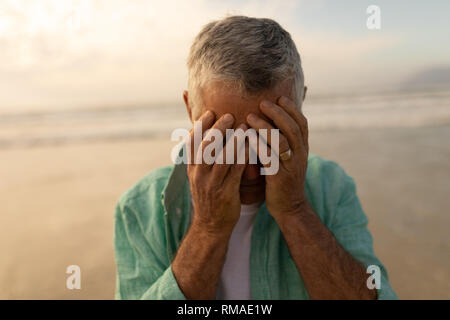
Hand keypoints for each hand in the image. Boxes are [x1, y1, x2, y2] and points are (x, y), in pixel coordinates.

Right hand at [187, 110, 247, 235]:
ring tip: (243, 126)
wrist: (211, 227)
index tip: (209, 112)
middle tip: (229, 115)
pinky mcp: (225, 192)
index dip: (199, 126)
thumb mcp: (200, 178)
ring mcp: (211, 184)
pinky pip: (235, 171)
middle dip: (217, 129)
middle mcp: (198, 174)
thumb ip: (202, 159)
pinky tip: (251, 146)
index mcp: (191, 169)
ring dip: (232, 140)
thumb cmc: (209, 198)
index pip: (191, 143)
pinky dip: (243, 157)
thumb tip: (206, 137)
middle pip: (206, 146)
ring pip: (221, 157)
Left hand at [246, 96, 308, 220]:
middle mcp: (300, 155)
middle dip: (278, 113)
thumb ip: (283, 140)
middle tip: (263, 102)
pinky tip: (248, 138)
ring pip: (282, 142)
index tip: (280, 96)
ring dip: (266, 127)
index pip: (302, 123)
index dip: (292, 109)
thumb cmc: (283, 178)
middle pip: (293, 129)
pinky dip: (259, 146)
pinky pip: (270, 158)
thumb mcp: (288, 157)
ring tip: (250, 117)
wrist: (289, 206)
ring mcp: (291, 166)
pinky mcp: (280, 177)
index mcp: (302, 148)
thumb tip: (274, 121)